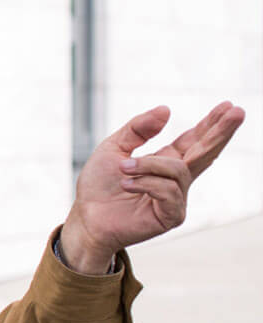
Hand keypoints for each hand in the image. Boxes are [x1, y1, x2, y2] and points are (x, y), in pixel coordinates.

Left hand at [61, 101, 245, 272]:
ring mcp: (176, 198)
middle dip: (221, 132)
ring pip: (177, 171)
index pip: (194, 140)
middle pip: (206, 152)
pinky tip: (127, 185)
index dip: (211, 124)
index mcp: (165, 161)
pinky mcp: (171, 216)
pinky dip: (146, 184)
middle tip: (238, 111)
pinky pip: (168, 191)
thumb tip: (166, 109)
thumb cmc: (98, 185)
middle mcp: (175, 179)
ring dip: (147, 166)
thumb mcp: (114, 148)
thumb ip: (138, 129)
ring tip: (123, 168)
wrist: (85, 216)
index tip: (229, 106)